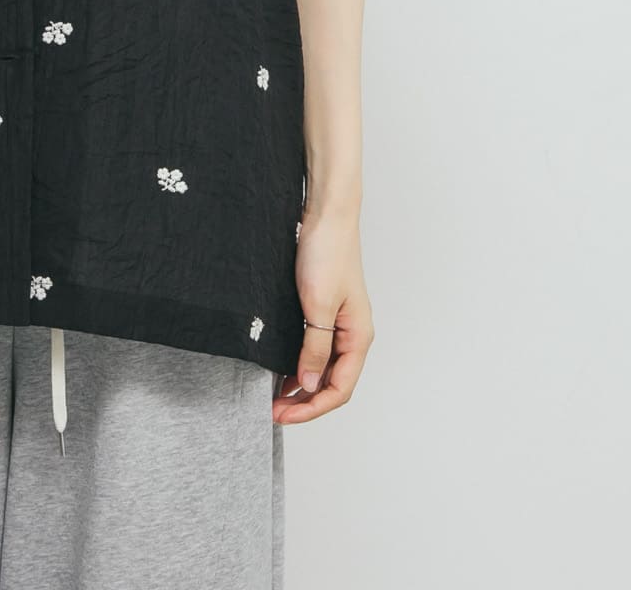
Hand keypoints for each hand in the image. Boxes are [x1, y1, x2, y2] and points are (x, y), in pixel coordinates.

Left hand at [272, 207, 373, 424]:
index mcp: (358, 337)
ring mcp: (339, 322)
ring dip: (301, 385)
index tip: (282, 415)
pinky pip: (315, 347)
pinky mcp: (324, 310)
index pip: (339, 389)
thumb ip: (314, 348)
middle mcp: (352, 334)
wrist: (326, 215)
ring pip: (323, 367)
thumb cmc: (328, 254)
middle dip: (304, 402)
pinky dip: (299, 362)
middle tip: (273, 411)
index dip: (311, 408)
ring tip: (274, 395)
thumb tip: (308, 386)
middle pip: (332, 382)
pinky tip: (280, 367)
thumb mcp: (318, 306)